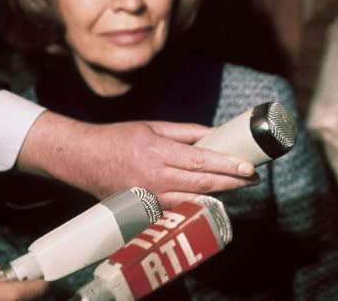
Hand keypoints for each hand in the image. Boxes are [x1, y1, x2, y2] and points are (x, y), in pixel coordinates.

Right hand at [17, 111, 258, 207]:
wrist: (83, 159)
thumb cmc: (120, 138)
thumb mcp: (154, 127)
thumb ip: (187, 132)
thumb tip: (215, 134)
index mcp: (158, 153)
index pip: (201, 162)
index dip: (228, 166)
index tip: (249, 167)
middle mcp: (155, 178)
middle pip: (202, 184)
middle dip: (233, 182)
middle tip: (253, 178)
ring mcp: (149, 198)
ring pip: (193, 200)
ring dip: (220, 194)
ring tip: (240, 186)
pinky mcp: (144, 211)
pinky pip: (178, 209)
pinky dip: (198, 204)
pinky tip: (213, 197)